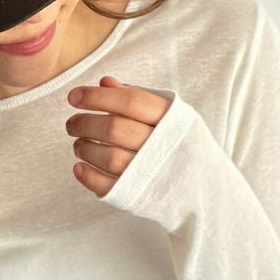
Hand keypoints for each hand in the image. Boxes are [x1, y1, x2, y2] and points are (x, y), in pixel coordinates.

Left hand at [65, 76, 170, 196]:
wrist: (207, 189)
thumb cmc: (181, 145)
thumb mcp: (171, 116)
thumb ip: (138, 97)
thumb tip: (104, 83)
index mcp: (172, 119)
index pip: (130, 101)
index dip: (97, 97)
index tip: (73, 97)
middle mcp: (163, 145)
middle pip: (114, 129)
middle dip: (84, 123)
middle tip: (71, 123)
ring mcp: (152, 173)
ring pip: (108, 157)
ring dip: (84, 148)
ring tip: (79, 144)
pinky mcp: (141, 196)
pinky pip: (107, 186)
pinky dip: (88, 176)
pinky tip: (80, 166)